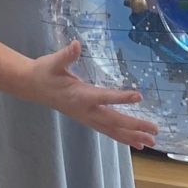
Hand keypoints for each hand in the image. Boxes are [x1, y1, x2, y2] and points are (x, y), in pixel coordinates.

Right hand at [27, 41, 158, 148]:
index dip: (121, 97)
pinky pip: (108, 131)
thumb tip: (76, 44)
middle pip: (113, 120)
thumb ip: (66, 54)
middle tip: (154, 129)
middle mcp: (85, 110)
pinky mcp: (87, 119)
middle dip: (134, 125)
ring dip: (132, 135)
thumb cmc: (45, 71)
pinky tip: (136, 143)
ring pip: (112, 130)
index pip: (103, 97)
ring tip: (151, 141)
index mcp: (79, 95)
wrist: (32, 86)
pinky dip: (122, 137)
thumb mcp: (54, 61)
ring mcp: (86, 117)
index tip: (139, 96)